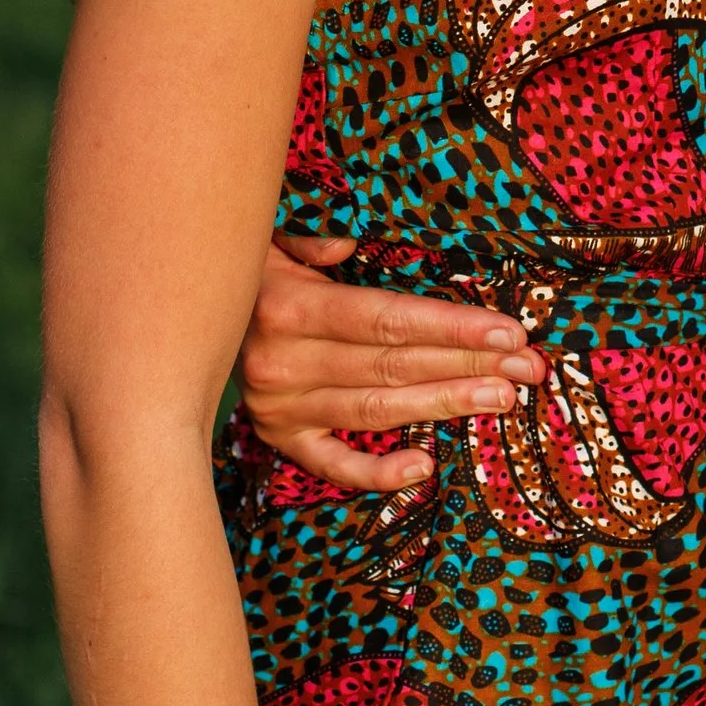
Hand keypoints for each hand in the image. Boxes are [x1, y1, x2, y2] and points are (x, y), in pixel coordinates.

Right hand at [238, 234, 545, 493]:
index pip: (388, 320)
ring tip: (503, 398)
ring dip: (445, 405)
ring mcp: (279, 407)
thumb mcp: (268, 234)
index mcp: (288, 307)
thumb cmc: (244, 265)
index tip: (510, 332)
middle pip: (395, 367)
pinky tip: (425, 465)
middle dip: (470, 366)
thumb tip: (348, 243)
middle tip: (529, 369)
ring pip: (378, 410)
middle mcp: (283, 363)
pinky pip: (333, 463)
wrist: (175, 319)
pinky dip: (378, 471)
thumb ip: (311, 235)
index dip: (453, 328)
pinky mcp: (276, 436)